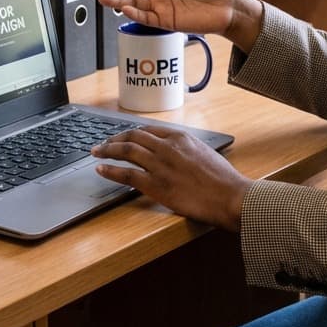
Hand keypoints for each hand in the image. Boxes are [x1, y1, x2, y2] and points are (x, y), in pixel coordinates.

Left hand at [92, 126, 252, 231]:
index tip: (122, 136)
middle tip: (103, 144)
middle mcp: (168, 147)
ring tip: (96, 152)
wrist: (230, 196)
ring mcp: (161, 165)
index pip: (148, 130)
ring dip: (108, 150)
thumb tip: (178, 154)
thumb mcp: (206, 153)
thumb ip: (187, 150)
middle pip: (133, 137)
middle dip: (114, 139)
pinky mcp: (157, 185)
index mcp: (181, 137)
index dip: (131, 133)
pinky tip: (101, 170)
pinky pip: (127, 174)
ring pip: (127, 151)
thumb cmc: (223, 179)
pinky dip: (111, 170)